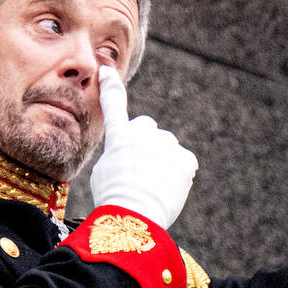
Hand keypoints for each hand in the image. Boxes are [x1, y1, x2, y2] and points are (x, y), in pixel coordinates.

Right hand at [90, 65, 197, 228]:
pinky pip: (184, 162)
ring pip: (167, 147)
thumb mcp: (102, 172)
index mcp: (118, 137)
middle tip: (141, 169)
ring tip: (153, 186)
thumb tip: (129, 153)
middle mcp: (143, 134)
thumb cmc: (113, 198)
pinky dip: (179, 173)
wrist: (135, 216)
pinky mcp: (186, 159)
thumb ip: (117, 154)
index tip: (108, 71)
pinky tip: (168, 188)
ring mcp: (167, 145)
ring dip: (163, 160)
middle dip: (146, 143)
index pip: (113, 104)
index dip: (110, 86)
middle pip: (147, 129)